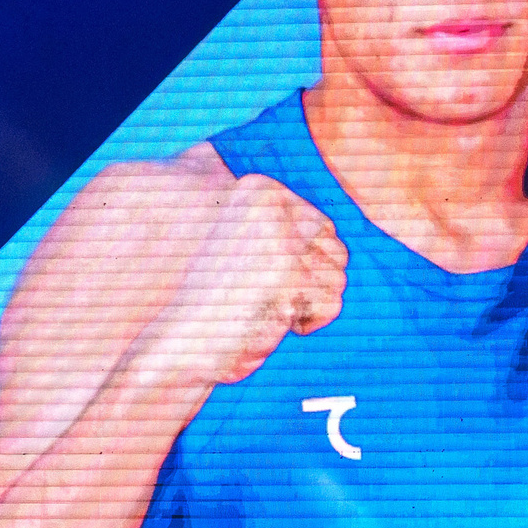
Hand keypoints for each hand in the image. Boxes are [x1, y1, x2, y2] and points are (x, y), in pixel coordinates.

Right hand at [134, 172, 344, 390]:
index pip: (323, 226)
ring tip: (265, 305)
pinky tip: (273, 320)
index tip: (263, 272)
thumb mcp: (252, 241)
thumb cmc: (221, 295)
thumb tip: (345, 223)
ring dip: (309, 303)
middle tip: (267, 293)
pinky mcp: (289, 275)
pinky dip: (310, 321)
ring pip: (337, 277)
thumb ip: (293, 226)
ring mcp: (280, 240)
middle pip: (336, 248)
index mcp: (259, 189)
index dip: (304, 261)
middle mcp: (269, 206)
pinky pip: (331, 303)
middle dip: (313, 281)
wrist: (182, 338)